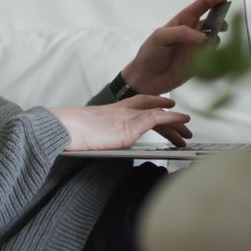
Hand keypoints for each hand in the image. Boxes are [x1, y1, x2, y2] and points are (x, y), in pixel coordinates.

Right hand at [51, 95, 191, 150]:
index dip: (149, 102)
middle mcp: (119, 111)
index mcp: (108, 112)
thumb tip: (99, 148)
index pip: (134, 103)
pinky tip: (183, 121)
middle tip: (179, 115)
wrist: (62, 130)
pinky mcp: (129, 126)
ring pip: (156, 112)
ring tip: (188, 123)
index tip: (161, 104)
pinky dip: (172, 119)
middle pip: (147, 104)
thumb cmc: (67, 135)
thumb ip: (97, 139)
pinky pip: (157, 118)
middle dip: (164, 109)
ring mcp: (125, 117)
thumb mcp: (86, 136)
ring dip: (174, 118)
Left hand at [122, 0, 228, 95]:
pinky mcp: (201, 63)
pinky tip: (211, 56)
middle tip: (223, 24)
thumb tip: (203, 37)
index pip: (200, 6)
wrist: (147, 78)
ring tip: (212, 43)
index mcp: (182, 21)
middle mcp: (193, 32)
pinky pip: (213, 55)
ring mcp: (197, 47)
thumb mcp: (160, 37)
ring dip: (218, 37)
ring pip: (214, 38)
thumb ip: (180, 33)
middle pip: (212, 21)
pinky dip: (216, 53)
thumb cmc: (150, 53)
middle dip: (221, 18)